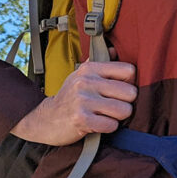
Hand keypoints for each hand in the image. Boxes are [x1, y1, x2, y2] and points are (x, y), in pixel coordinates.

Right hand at [10, 61, 136, 145]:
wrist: (46, 119)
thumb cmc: (69, 98)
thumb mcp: (80, 75)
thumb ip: (99, 63)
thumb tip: (114, 50)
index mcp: (90, 68)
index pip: (129, 70)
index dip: (130, 83)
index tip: (120, 91)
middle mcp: (86, 81)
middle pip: (130, 92)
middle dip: (126, 103)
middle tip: (113, 106)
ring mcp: (83, 100)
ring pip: (124, 110)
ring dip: (118, 117)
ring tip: (105, 115)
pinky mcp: (82, 119)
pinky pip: (112, 125)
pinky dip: (108, 127)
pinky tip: (98, 124)